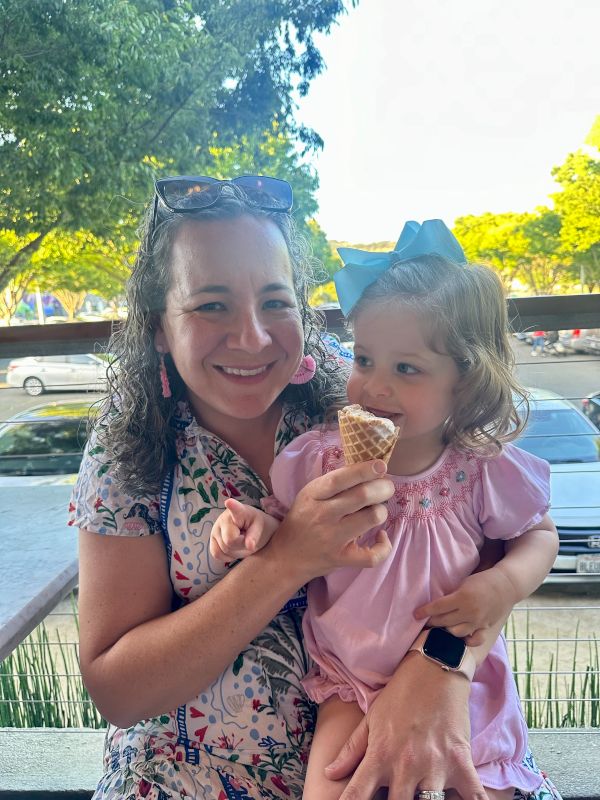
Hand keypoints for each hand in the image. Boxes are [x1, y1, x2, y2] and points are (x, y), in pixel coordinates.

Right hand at [210, 499, 278, 560]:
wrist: (250, 528)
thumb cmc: (257, 526)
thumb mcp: (260, 529)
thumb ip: (255, 536)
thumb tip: (250, 546)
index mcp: (240, 511)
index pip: (235, 509)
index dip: (232, 506)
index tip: (229, 502)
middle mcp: (223, 518)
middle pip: (229, 541)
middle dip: (240, 544)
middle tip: (246, 537)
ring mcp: (215, 528)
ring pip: (223, 549)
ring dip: (235, 550)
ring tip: (240, 540)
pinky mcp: (211, 539)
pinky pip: (216, 554)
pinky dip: (227, 556)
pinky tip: (234, 547)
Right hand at [268, 460, 394, 581]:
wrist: (286, 556)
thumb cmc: (303, 519)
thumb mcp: (310, 494)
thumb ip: (334, 483)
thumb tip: (369, 469)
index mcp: (314, 495)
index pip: (340, 478)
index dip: (364, 470)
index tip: (381, 466)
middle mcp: (323, 515)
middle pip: (362, 495)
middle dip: (383, 488)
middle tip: (387, 488)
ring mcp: (333, 538)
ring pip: (371, 518)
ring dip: (381, 511)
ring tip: (377, 510)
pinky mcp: (341, 559)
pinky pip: (372, 556)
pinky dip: (384, 546)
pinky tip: (381, 536)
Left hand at [324, 653, 486, 799]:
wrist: (435, 667)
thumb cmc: (401, 694)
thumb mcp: (371, 719)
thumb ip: (351, 750)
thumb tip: (329, 774)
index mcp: (380, 755)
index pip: (357, 796)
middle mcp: (405, 766)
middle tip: (396, 796)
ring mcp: (435, 766)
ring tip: (422, 796)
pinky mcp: (461, 762)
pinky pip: (473, 796)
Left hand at [414, 568, 516, 645]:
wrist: (506, 586)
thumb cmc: (482, 581)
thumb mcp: (464, 583)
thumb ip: (452, 595)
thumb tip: (437, 605)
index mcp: (462, 598)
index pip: (438, 607)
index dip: (425, 612)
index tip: (415, 614)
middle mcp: (469, 612)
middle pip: (444, 621)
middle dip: (432, 622)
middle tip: (425, 622)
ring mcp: (478, 622)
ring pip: (456, 633)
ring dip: (445, 631)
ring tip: (439, 628)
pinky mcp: (485, 628)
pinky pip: (474, 640)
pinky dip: (465, 641)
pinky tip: (459, 638)